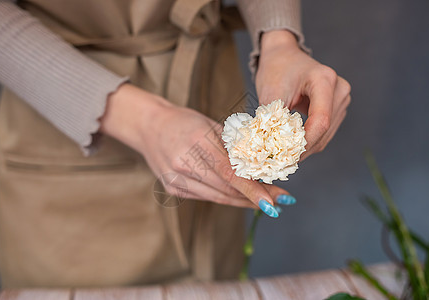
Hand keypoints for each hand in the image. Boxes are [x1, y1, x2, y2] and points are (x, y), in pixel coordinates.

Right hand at [101, 84, 290, 216]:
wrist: (148, 127)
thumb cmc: (184, 122)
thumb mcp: (211, 125)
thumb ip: (234, 146)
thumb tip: (263, 166)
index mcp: (197, 142)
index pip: (231, 173)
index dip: (254, 190)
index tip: (276, 202)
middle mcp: (184, 164)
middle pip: (227, 189)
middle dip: (256, 197)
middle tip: (280, 201)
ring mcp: (176, 180)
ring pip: (218, 197)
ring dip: (244, 201)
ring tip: (266, 202)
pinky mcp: (173, 189)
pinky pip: (207, 197)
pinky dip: (226, 197)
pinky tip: (242, 197)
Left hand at [256, 30, 350, 159]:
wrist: (283, 56)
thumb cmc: (276, 70)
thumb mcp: (270, 93)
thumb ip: (272, 119)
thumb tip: (269, 148)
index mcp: (324, 80)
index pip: (320, 120)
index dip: (305, 142)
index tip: (287, 156)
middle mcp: (339, 88)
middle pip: (325, 130)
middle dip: (303, 148)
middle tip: (282, 161)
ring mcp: (341, 98)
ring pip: (326, 135)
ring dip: (306, 147)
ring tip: (285, 154)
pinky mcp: (337, 107)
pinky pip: (325, 132)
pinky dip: (310, 142)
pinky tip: (294, 146)